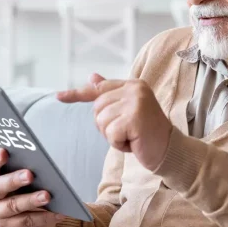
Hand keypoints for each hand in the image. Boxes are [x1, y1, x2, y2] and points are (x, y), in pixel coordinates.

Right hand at [0, 141, 66, 226]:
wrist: (13, 211)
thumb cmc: (9, 184)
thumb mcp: (2, 170)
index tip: (4, 152)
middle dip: (13, 180)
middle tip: (30, 174)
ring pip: (14, 206)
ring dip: (31, 200)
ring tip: (47, 195)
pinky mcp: (10, 226)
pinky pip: (27, 221)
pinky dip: (43, 217)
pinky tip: (56, 211)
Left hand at [57, 74, 173, 170]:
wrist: (169, 149)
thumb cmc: (147, 132)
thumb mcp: (129, 110)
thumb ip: (111, 94)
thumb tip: (92, 77)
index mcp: (133, 84)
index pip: (99, 88)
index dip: (76, 94)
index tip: (58, 96)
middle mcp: (134, 89)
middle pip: (97, 108)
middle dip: (107, 125)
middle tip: (128, 130)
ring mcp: (135, 102)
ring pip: (101, 121)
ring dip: (113, 135)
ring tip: (132, 136)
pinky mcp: (134, 118)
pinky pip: (109, 133)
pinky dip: (118, 143)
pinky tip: (133, 142)